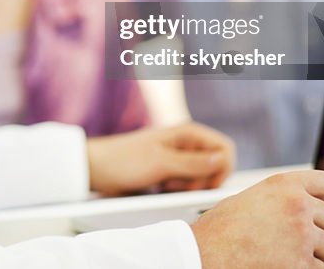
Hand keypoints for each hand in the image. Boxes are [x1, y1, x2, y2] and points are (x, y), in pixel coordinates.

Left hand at [86, 122, 233, 195]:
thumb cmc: (125, 161)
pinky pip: (187, 184)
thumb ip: (194, 164)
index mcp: (189, 133)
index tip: (204, 183)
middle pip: (216, 167)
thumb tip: (224, 160)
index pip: (226, 150)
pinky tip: (161, 188)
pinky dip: (179, 190)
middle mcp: (187, 144)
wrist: (97, 169)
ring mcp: (180, 158)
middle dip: (201, 181)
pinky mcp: (171, 172)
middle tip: (175, 183)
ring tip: (164, 184)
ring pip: (202, 178)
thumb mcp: (162, 164)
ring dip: (188, 187)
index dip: (221, 169)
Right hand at [192, 170, 323, 268]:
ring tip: (283, 253)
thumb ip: (282, 197)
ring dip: (312, 254)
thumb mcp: (251, 197)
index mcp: (284, 185)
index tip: (319, 210)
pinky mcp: (302, 265)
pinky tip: (283, 266)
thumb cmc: (219, 230)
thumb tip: (305, 205)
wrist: (204, 254)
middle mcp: (297, 206)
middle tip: (291, 239)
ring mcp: (302, 236)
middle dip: (317, 231)